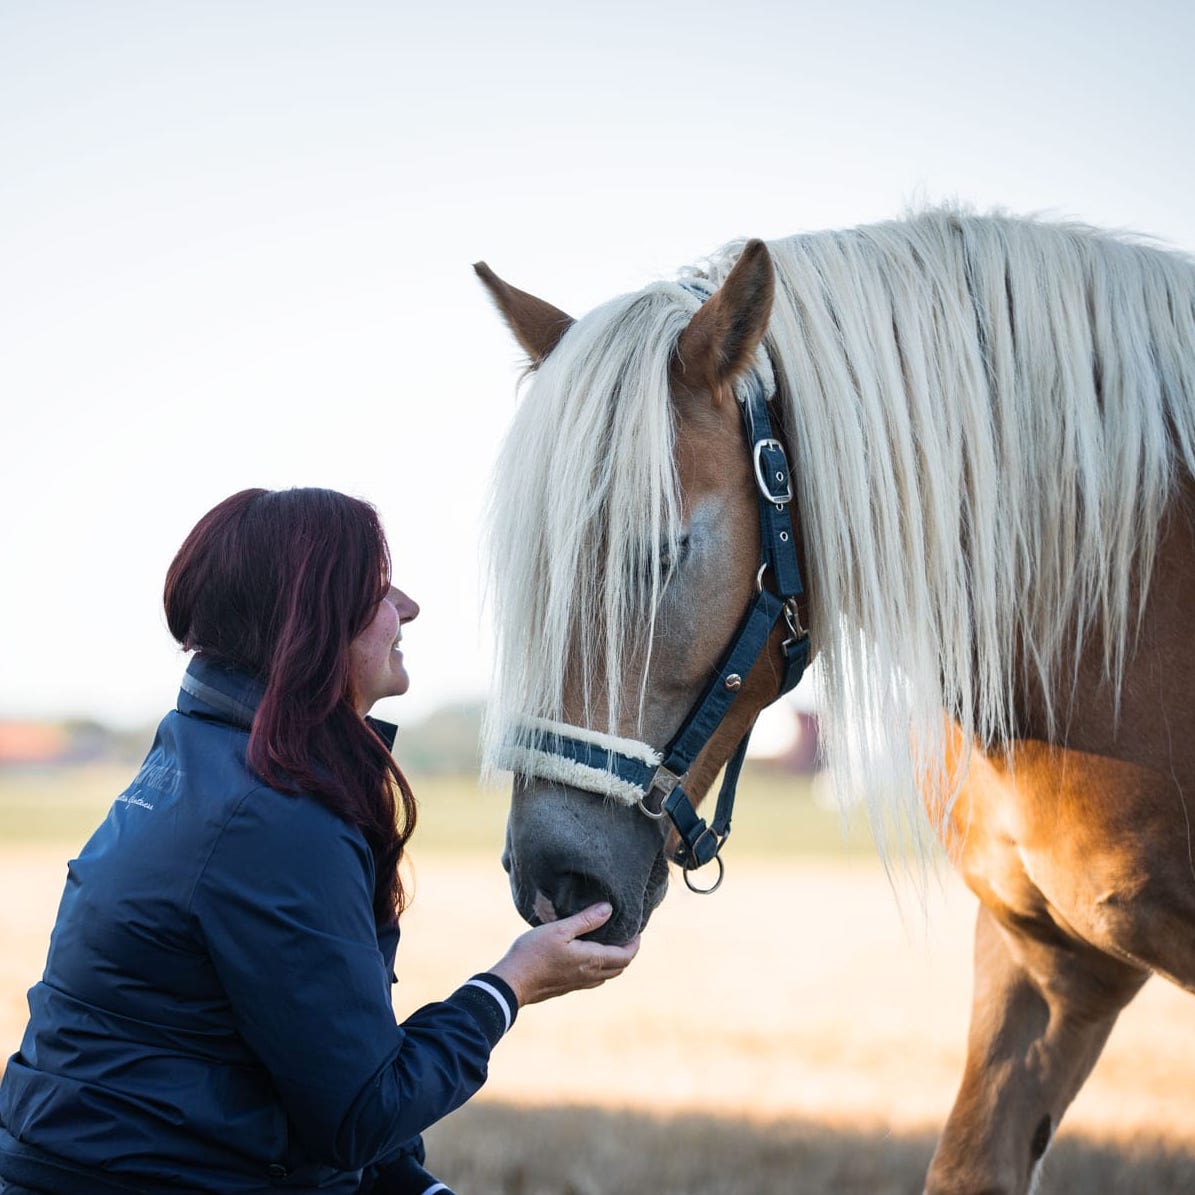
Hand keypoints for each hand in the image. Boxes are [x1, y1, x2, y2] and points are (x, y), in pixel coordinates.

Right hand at [488, 903, 639, 1005]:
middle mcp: (589, 975)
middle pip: (619, 968)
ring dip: (614, 961)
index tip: (636, 931)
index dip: (635, 945)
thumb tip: (608, 909)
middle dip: (627, 953)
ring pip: (606, 975)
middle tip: (626, 936)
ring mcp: (578, 983)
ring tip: (609, 943)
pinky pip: (593, 979)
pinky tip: (588, 957)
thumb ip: (585, 920)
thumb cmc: (533, 953)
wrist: (512, 982)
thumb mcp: (560, 929)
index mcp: (591, 960)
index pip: (625, 957)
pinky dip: (600, 968)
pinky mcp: (567, 987)